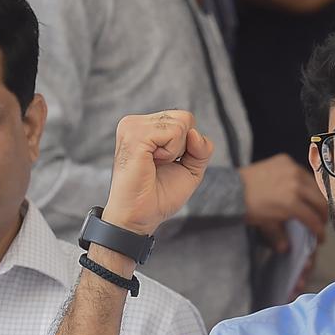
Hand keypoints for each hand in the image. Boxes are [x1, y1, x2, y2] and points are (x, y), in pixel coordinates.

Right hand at [101, 110, 212, 235]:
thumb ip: (201, 148)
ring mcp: (132, 127)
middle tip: (161, 164)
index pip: (184, 119)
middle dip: (183, 146)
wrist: (141, 216)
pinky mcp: (134, 135)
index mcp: (145, 127)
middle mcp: (136, 123)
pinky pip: (174, 132)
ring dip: (176, 151)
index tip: (167, 163)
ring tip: (155, 164)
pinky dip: (171, 152)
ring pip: (181, 124)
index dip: (188, 145)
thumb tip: (194, 132)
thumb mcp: (191, 169)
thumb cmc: (160, 195)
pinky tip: (152, 163)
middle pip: (185, 118)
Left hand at [240, 154, 327, 251]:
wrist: (232, 188)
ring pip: (315, 185)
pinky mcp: (286, 160)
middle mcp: (296, 184)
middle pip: (321, 201)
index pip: (313, 219)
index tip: (320, 238)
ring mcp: (292, 169)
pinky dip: (306, 183)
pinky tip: (302, 191)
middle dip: (323, 215)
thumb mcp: (265, 225)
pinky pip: (303, 172)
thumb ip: (279, 236)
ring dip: (317, 198)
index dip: (320, 231)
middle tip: (320, 223)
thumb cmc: (248, 208)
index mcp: (292, 203)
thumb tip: (286, 248)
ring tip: (314, 207)